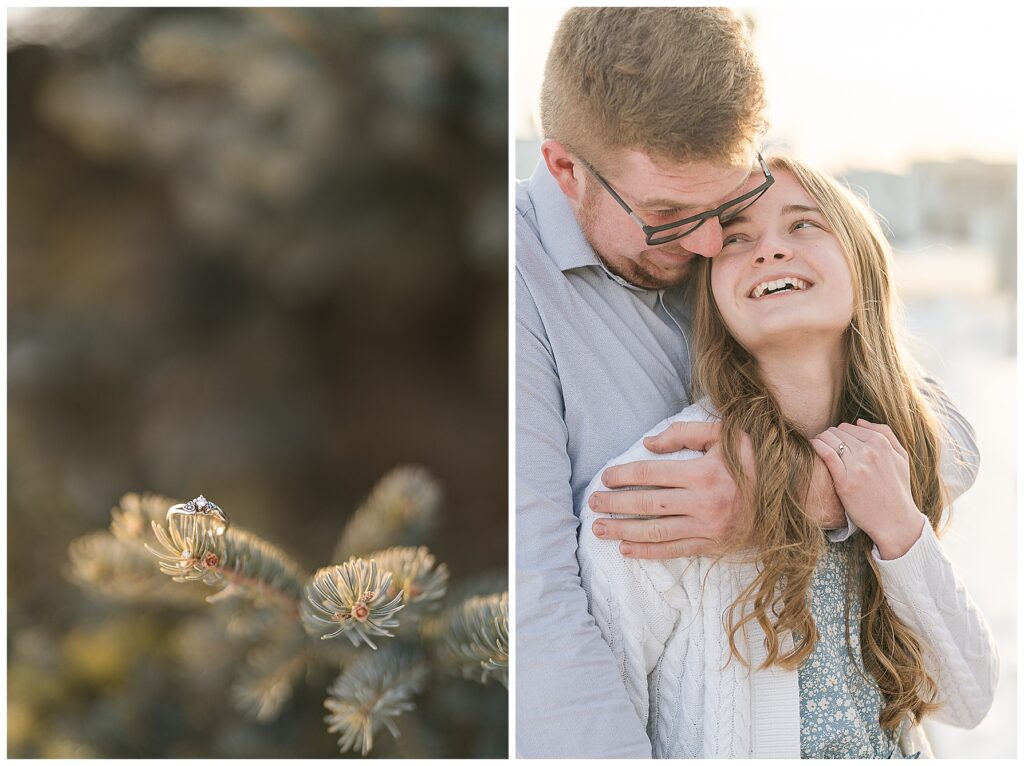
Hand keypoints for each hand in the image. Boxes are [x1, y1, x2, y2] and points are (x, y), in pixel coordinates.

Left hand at [588, 421, 753, 558]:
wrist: (795, 496)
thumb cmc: (755, 460)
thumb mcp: (725, 434)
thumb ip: (685, 433)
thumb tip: (648, 444)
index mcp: (704, 473)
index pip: (652, 473)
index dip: (624, 475)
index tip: (606, 477)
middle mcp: (704, 502)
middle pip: (648, 504)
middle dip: (615, 504)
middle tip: (593, 503)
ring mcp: (708, 527)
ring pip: (657, 531)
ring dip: (624, 531)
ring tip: (600, 529)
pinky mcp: (713, 545)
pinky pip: (675, 551)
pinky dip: (648, 552)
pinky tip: (627, 550)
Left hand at [811, 419, 925, 558]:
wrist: (895, 521)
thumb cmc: (897, 489)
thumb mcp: (901, 457)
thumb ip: (885, 434)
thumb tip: (859, 421)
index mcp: (882, 444)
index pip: (850, 427)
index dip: (840, 432)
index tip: (834, 439)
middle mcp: (870, 452)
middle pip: (838, 433)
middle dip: (829, 436)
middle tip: (824, 443)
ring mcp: (857, 467)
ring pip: (830, 440)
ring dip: (820, 439)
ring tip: (817, 444)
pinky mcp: (845, 482)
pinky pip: (826, 454)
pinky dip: (816, 446)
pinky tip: (812, 446)